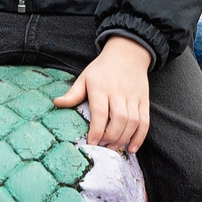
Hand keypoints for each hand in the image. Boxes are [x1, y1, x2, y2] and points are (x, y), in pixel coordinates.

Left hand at [53, 36, 152, 153]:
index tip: (91, 143)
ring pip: (133, 122)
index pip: (100, 112)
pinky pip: (145, 122)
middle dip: (110, 138)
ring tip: (113, 148)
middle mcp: (119, 93)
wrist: (128, 53)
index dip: (96, 131)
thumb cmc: (102, 68)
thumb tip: (56, 103)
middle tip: (102, 147)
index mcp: (101, 87)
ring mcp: (133, 97)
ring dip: (123, 139)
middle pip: (118, 120)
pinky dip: (140, 137)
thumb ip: (73, 93)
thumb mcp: (85, 77)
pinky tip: (131, 148)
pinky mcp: (144, 101)